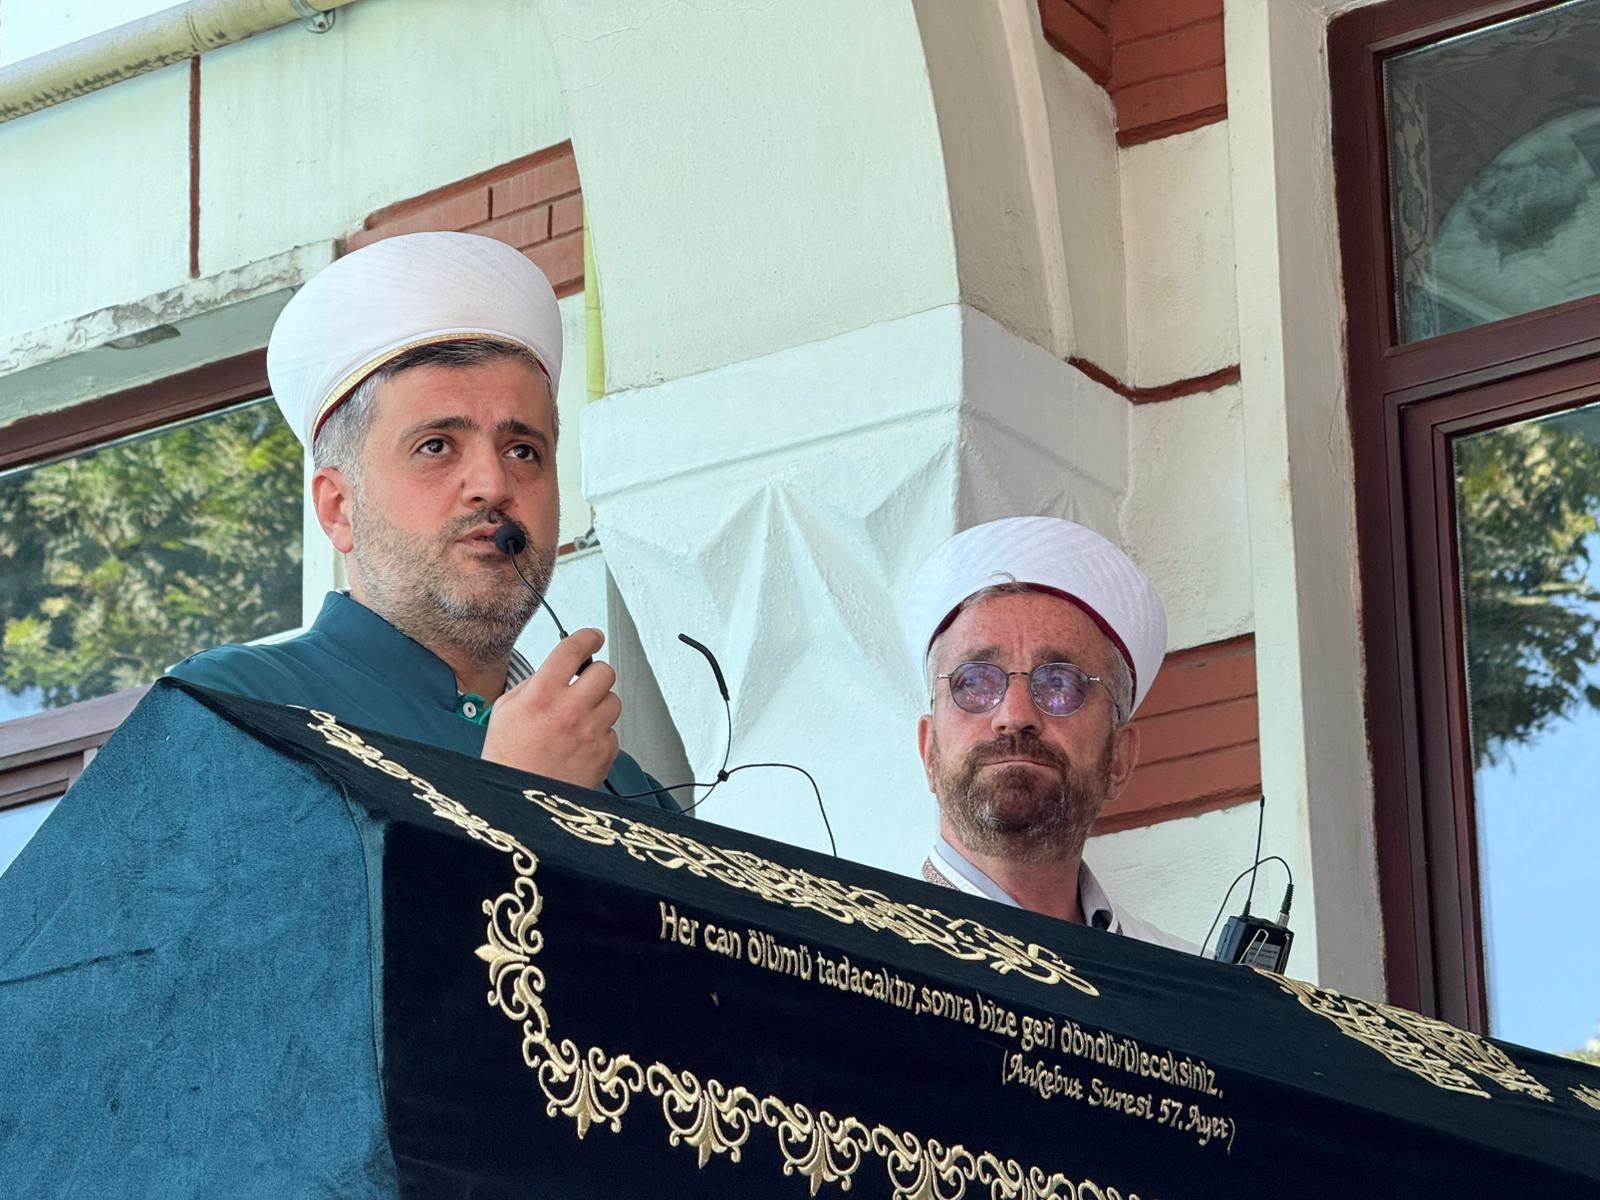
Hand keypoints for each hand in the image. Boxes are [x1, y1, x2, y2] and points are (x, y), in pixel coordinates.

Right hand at [482, 629, 620, 788]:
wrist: (518, 800)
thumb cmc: (508, 757)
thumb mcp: (506, 709)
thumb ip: (534, 683)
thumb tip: (558, 669)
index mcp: (542, 694)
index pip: (574, 649)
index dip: (588, 637)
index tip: (593, 637)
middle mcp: (570, 710)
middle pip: (604, 672)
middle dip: (595, 674)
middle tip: (585, 683)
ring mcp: (590, 732)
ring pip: (613, 701)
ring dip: (599, 705)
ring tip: (578, 720)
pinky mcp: (604, 754)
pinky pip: (613, 731)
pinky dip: (601, 734)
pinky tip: (581, 743)